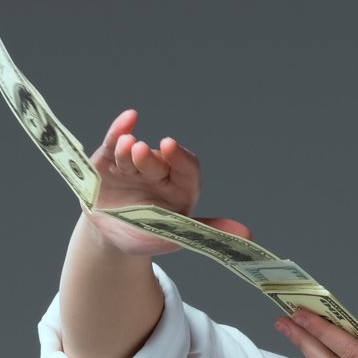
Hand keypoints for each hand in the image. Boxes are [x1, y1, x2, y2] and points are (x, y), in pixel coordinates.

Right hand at [82, 107, 252, 257]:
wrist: (110, 238)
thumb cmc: (147, 236)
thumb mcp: (175, 238)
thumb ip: (208, 232)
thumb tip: (248, 235)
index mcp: (180, 190)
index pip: (187, 170)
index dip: (180, 158)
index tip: (172, 147)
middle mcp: (159, 173)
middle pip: (158, 162)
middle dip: (149, 157)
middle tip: (140, 151)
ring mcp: (134, 165)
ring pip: (133, 153)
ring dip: (128, 148)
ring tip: (126, 146)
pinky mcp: (109, 160)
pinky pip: (115, 142)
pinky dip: (119, 130)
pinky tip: (128, 119)